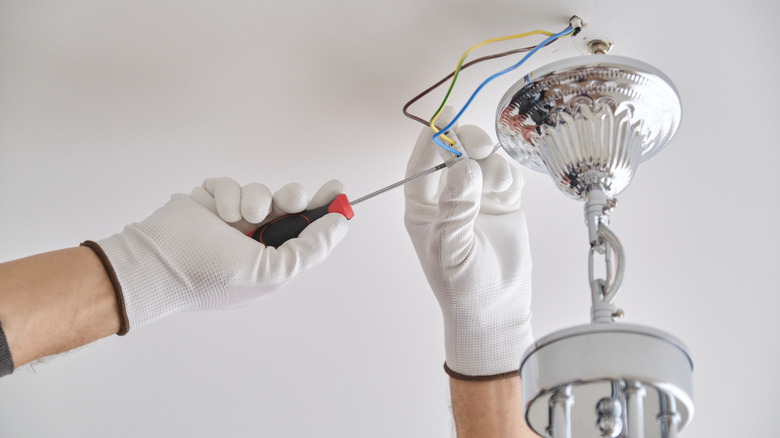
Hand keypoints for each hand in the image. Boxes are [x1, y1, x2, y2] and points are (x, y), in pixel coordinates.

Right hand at [90, 178, 347, 333]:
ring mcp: (230, 219)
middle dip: (293, 198)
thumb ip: (310, 250)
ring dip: (255, 200)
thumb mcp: (272, 272)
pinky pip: (231, 184)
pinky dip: (228, 195)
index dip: (324, 211)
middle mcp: (254, 239)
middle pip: (288, 205)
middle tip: (291, 200)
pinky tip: (219, 213)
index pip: (306, 232)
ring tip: (241, 217)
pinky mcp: (209, 200)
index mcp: (271, 260)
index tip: (337, 191)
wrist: (157, 262)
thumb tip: (340, 225)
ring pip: (260, 191)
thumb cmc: (212, 275)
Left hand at [404, 108, 532, 378]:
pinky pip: (504, 172)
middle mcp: (447, 196)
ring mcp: (475, 196)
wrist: (496, 308)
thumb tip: (462, 167)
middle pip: (454, 151)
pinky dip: (509, 176)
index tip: (447, 116)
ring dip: (492, 163)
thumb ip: (455, 207)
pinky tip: (509, 196)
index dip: (433, 137)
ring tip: (499, 189)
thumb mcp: (451, 247)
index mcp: (422, 206)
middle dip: (468, 143)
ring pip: (482, 158)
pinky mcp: (501, 200)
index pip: (422, 163)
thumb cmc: (462, 286)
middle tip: (481, 150)